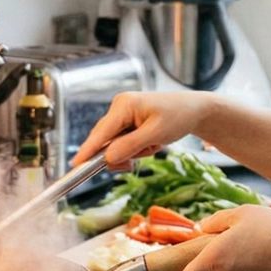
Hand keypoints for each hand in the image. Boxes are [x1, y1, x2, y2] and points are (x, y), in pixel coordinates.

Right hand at [73, 91, 217, 169]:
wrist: (195, 110)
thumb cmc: (178, 116)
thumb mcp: (156, 134)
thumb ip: (130, 146)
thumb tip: (107, 158)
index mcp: (123, 105)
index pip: (101, 132)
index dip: (88, 150)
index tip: (75, 165)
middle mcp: (119, 108)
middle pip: (105, 141)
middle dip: (122, 154)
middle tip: (137, 160)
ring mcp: (122, 115)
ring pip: (115, 145)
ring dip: (133, 152)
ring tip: (153, 145)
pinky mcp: (128, 122)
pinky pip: (124, 143)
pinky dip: (137, 149)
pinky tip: (151, 144)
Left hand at [176, 206, 270, 270]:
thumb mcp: (242, 213)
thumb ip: (215, 222)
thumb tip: (200, 229)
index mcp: (214, 259)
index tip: (185, 263)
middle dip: (217, 257)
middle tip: (235, 238)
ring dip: (235, 261)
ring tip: (256, 243)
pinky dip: (251, 269)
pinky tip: (267, 254)